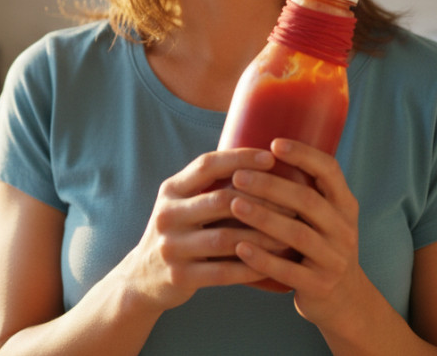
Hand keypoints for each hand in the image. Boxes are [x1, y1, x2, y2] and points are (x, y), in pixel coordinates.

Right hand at [114, 148, 286, 313]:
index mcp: (171, 190)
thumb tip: (263, 165)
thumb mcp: (182, 204)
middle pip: (221, 200)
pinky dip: (252, 267)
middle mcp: (167, 215)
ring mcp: (171, 247)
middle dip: (261, 201)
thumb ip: (209, 186)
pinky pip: (224, 272)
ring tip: (289, 235)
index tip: (271, 157)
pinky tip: (273, 264)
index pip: (206, 165)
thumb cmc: (179, 233)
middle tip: (292, 203)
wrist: (143, 278)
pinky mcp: (179, 276)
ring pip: (226, 239)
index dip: (239, 158)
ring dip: (263, 236)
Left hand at [227, 138, 367, 325]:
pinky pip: (289, 271)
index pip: (330, 171)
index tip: (274, 143)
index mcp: (345, 205)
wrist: (345, 300)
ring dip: (264, 218)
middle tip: (238, 175)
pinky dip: (263, 258)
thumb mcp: (326, 217)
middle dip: (271, 186)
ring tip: (234, 205)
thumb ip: (304, 190)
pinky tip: (239, 248)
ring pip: (298, 234)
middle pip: (308, 201)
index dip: (304, 155)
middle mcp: (344, 229)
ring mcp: (334, 259)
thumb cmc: (321, 246)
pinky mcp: (320, 286)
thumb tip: (255, 151)